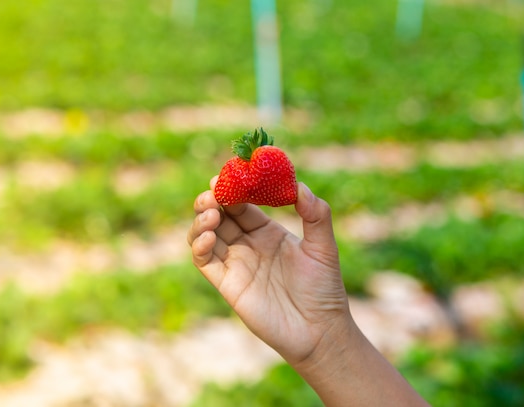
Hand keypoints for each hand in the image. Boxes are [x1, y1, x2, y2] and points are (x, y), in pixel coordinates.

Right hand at [187, 177, 351, 364]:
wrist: (319, 330)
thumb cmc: (324, 289)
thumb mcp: (323, 247)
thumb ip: (316, 215)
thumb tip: (299, 185)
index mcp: (268, 232)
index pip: (243, 203)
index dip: (234, 188)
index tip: (230, 173)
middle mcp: (248, 245)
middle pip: (220, 215)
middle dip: (213, 199)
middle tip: (214, 191)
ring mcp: (235, 263)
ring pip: (206, 234)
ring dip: (202, 219)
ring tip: (211, 212)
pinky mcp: (227, 284)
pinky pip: (204, 261)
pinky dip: (200, 245)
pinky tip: (210, 236)